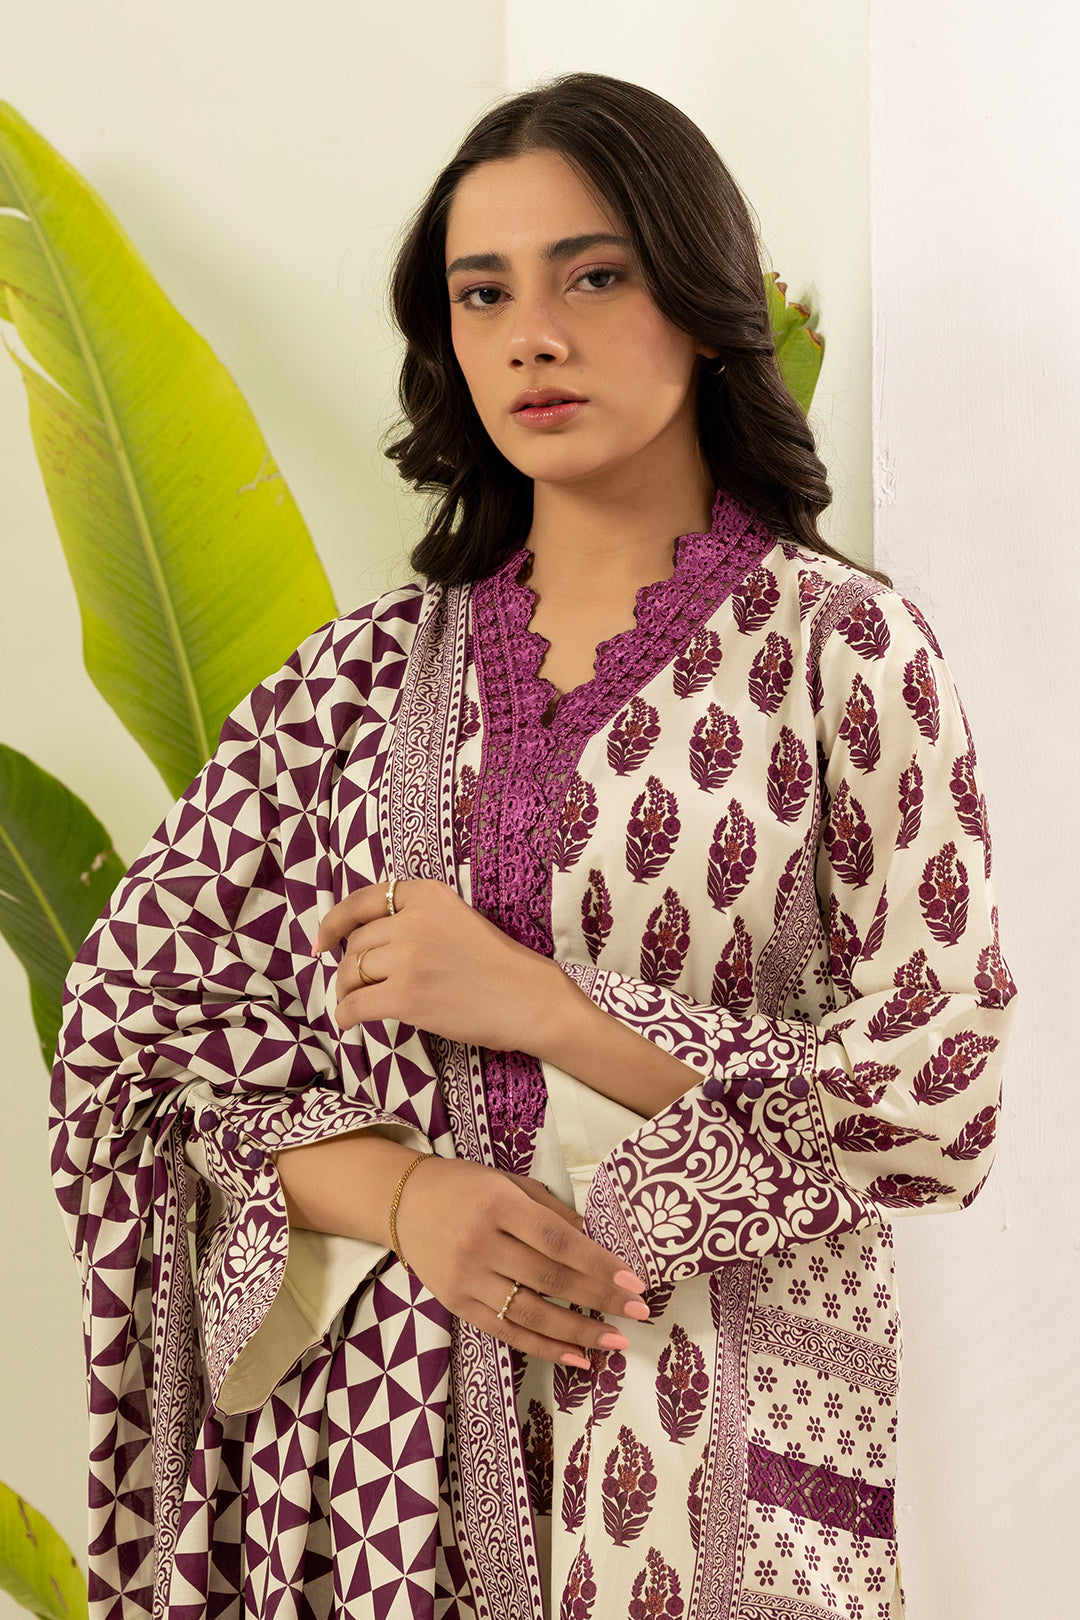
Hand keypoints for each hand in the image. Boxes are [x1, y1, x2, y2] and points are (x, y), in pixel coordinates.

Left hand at [314, 878, 576, 1053]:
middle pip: (355, 944)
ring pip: (349, 974)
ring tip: (358, 1005)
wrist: (528, 1000)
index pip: (360, 901)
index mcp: (426, 894)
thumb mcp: (456, 918)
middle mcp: (412, 919)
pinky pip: (355, 1006)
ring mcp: (407, 958)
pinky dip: (346, 1017)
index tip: (321, 942)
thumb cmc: (497, 965)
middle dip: (351, 967)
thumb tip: (359, 942)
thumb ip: (413, 919)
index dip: (333, 924)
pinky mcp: (405, 996)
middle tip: (358, 987)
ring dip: (347, 993)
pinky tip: (351, 1024)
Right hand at [394, 1156, 650, 1367]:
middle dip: (600, 1299)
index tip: (634, 1281)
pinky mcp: (456, 1305)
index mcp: (498, 1205)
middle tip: (639, 1311)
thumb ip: (552, 1212)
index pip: (557, 1240)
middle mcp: (480, 1244)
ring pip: (531, 1314)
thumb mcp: (509, 1183)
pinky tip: (575, 1357)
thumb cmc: (465, 1186)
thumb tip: (597, 1244)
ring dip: (578, 1333)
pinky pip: (506, 1332)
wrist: (402, 1202)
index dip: (598, 1264)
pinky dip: (543, 1348)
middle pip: (550, 1280)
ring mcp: (466, 1279)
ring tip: (615, 1342)